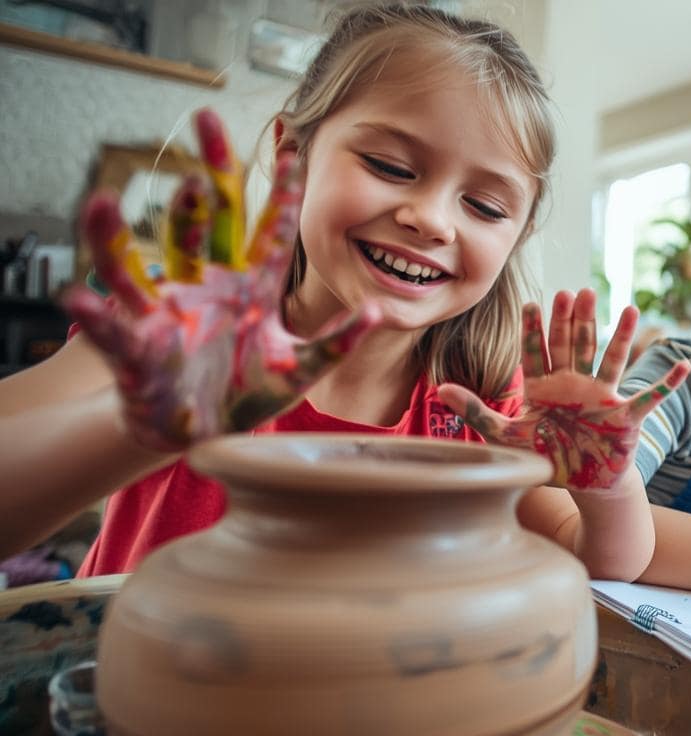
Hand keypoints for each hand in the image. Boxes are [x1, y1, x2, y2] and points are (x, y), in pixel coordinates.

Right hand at [62, 109, 376, 451]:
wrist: (203, 431)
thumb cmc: (247, 393)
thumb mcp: (300, 369)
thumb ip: (336, 344)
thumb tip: (379, 311)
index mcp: (254, 288)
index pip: (273, 228)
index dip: (283, 188)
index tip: (292, 143)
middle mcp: (211, 286)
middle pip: (210, 217)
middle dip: (210, 168)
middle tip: (207, 118)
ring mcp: (172, 309)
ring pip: (150, 257)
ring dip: (129, 230)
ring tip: (109, 201)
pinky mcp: (140, 346)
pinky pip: (115, 329)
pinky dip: (98, 316)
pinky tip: (79, 301)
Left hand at [440, 289, 688, 489]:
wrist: (584, 483)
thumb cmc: (548, 457)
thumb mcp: (506, 436)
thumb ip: (476, 411)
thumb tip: (440, 387)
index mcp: (545, 387)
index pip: (538, 352)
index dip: (535, 329)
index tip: (532, 303)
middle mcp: (575, 385)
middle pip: (575, 345)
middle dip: (576, 319)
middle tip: (576, 291)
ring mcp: (603, 397)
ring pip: (611, 360)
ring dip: (621, 335)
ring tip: (629, 308)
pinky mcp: (626, 416)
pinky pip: (650, 398)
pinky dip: (667, 384)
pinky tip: (682, 367)